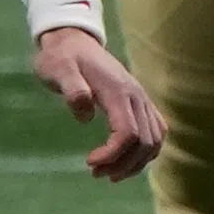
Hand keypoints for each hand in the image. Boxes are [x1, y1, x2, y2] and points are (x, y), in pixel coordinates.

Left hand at [33, 27, 165, 182]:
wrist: (73, 40)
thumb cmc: (61, 57)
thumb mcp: (57, 69)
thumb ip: (71, 89)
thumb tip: (85, 115)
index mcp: (117, 90)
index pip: (128, 132)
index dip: (113, 154)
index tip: (89, 162)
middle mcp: (136, 96)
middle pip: (145, 142)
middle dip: (123, 164)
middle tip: (96, 173)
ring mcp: (141, 98)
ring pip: (154, 140)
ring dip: (136, 162)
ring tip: (108, 173)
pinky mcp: (140, 102)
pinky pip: (156, 131)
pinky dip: (145, 151)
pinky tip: (126, 160)